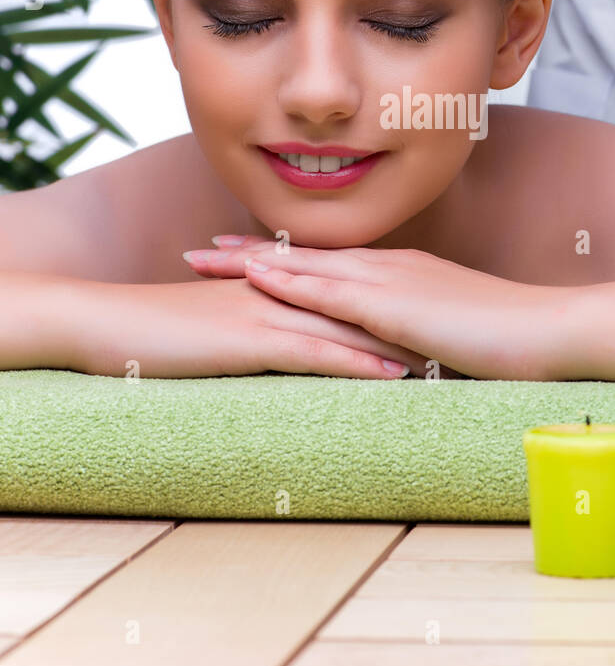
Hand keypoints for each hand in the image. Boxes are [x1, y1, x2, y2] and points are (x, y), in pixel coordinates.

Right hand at [69, 274, 426, 378]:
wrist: (101, 322)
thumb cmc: (151, 330)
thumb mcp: (213, 327)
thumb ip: (251, 329)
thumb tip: (281, 348)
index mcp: (274, 289)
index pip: (345, 294)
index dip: (392, 307)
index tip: (437, 320)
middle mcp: (279, 294)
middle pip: (360, 305)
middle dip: (411, 321)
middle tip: (462, 336)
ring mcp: (268, 313)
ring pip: (349, 326)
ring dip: (401, 342)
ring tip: (452, 358)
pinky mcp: (251, 339)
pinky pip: (315, 352)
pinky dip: (357, 362)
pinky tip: (393, 377)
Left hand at [182, 239, 571, 379]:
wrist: (548, 328)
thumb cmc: (511, 341)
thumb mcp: (452, 338)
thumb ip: (420, 343)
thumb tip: (396, 363)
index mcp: (402, 275)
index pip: (330, 264)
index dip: (284, 260)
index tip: (243, 258)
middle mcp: (390, 267)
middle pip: (306, 257)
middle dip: (250, 254)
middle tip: (201, 250)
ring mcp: (392, 280)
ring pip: (308, 266)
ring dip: (253, 263)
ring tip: (206, 259)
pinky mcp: (396, 304)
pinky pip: (333, 292)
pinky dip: (291, 283)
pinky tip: (257, 281)